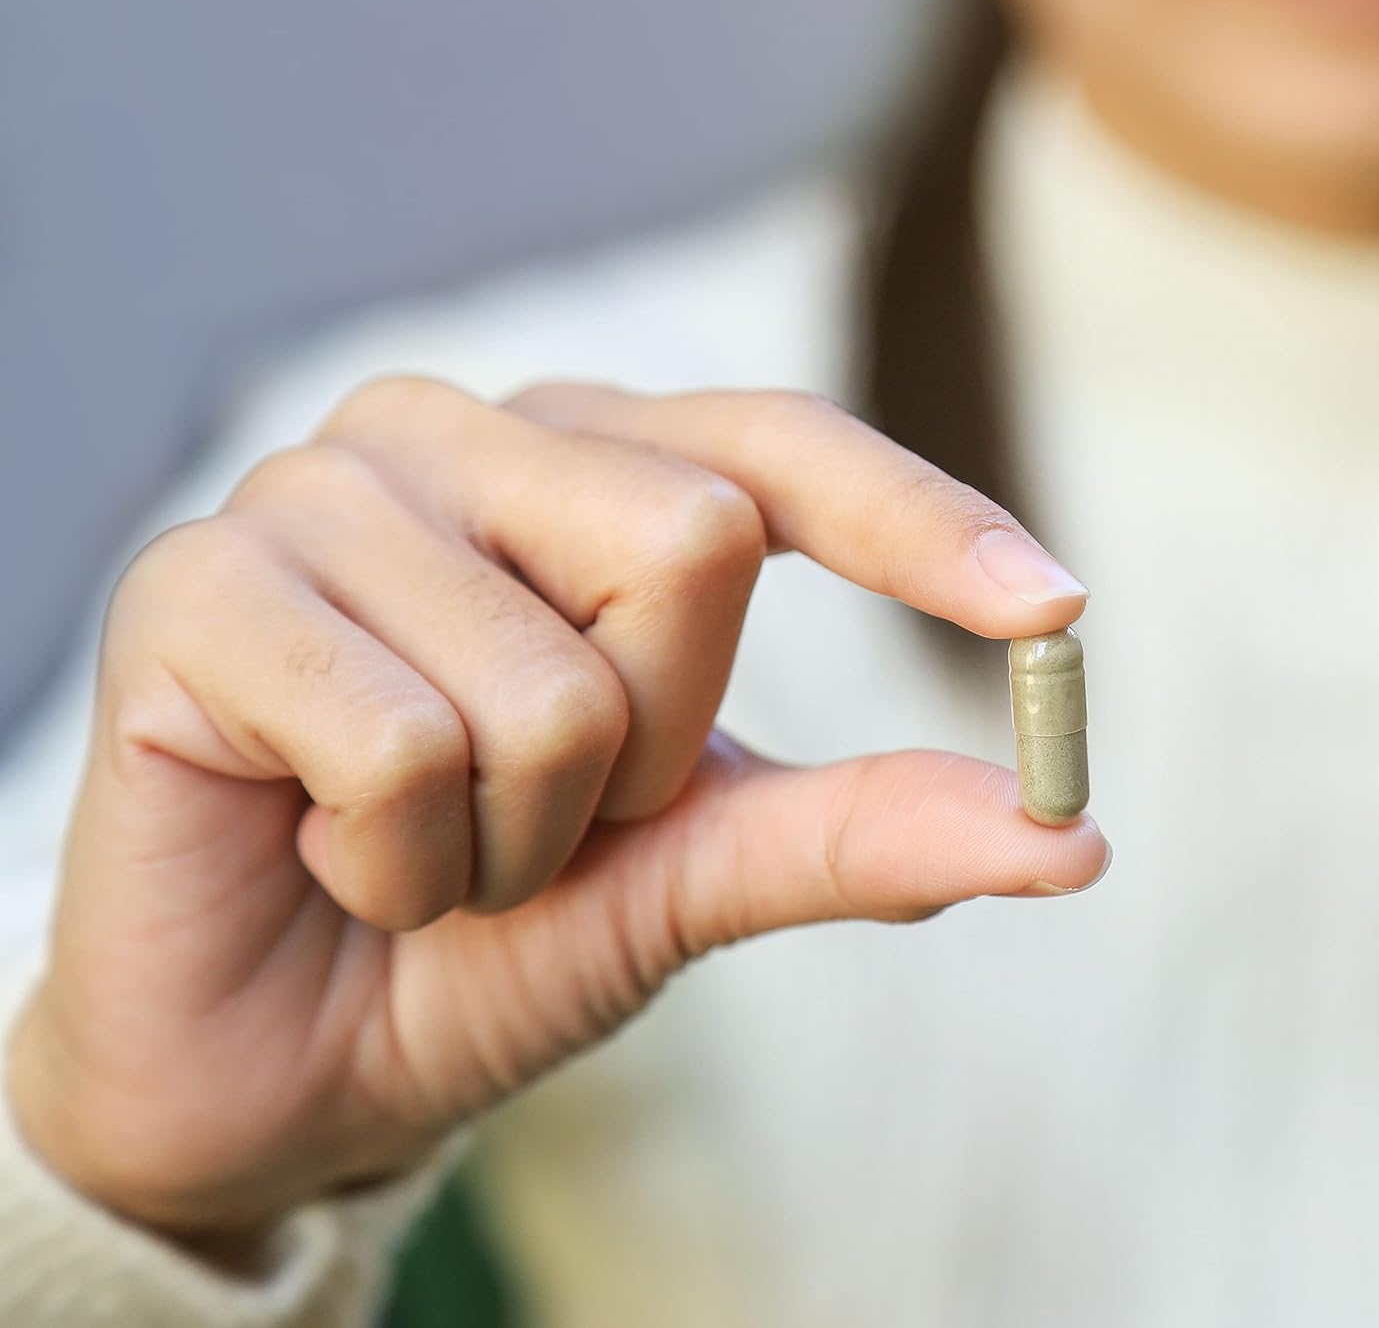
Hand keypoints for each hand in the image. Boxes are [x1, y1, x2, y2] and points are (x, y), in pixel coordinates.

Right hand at [6, 378, 1106, 1240]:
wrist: (277, 1057)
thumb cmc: (484, 934)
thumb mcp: (687, 876)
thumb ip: (855, 831)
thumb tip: (1066, 836)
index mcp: (579, 465)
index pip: (778, 448)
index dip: (919, 522)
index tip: (1052, 613)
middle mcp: (457, 438)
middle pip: (695, 542)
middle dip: (649, 756)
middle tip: (536, 819)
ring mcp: (319, 492)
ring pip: (551, 683)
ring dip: (513, 841)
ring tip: (418, 847)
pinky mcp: (195, 584)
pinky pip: (400, 745)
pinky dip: (396, 863)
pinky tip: (320, 850)